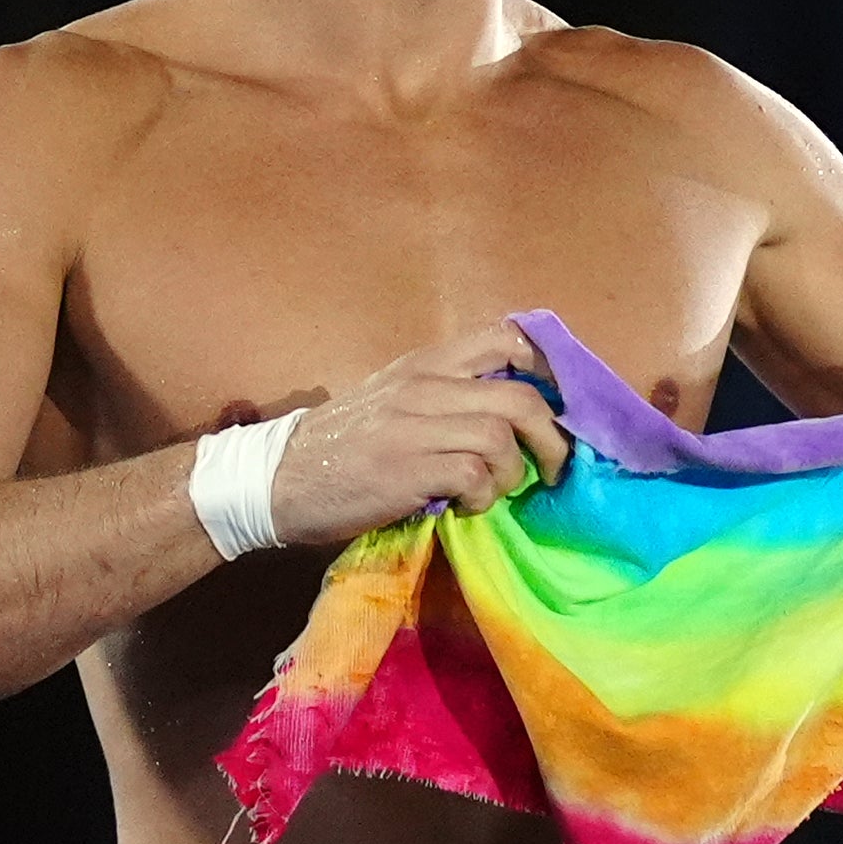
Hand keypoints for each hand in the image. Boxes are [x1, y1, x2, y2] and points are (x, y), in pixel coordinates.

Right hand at [264, 320, 572, 544]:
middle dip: (553, 440)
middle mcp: (423, 384)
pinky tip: (462, 506)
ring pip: (502, 437)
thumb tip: (520, 412)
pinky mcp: (407, 467)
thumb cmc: (344, 446)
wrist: (277, 479)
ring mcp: (413, 424)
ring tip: (491, 491)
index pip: (507, 337)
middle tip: (552, 469)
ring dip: (512, 475)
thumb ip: (450, 395)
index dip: (551, 370)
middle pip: (522, 397)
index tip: (565, 405)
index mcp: (426, 363)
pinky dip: (483, 496)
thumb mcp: (396, 400)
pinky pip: (476, 475)